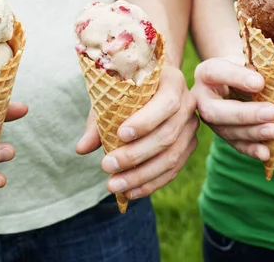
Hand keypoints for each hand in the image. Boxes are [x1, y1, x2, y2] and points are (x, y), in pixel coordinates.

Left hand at [76, 64, 198, 199]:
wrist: (153, 84)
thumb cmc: (128, 87)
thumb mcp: (112, 95)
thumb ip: (99, 119)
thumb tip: (82, 148)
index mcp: (173, 81)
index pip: (166, 103)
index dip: (146, 121)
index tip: (119, 135)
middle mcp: (188, 103)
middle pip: (168, 134)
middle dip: (136, 155)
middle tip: (106, 166)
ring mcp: (191, 127)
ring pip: (171, 157)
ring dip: (141, 175)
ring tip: (114, 185)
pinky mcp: (189, 146)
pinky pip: (173, 170)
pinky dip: (151, 183)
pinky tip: (130, 192)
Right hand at [192, 56, 273, 160]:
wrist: (236, 79)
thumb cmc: (247, 67)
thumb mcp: (258, 63)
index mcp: (208, 72)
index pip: (216, 72)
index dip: (236, 78)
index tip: (260, 83)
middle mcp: (202, 97)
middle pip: (215, 110)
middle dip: (244, 114)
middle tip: (273, 112)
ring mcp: (211, 119)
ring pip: (226, 130)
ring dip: (252, 133)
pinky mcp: (223, 134)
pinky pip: (235, 144)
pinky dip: (251, 149)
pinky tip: (266, 153)